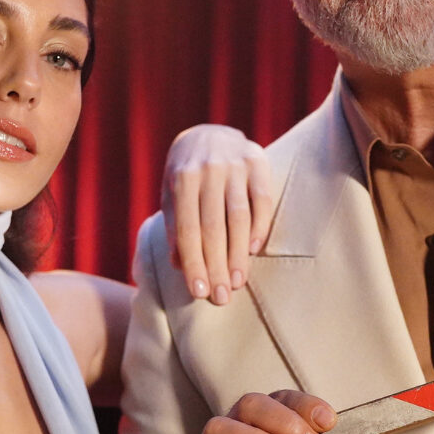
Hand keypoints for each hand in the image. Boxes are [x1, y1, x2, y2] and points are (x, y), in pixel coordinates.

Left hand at [161, 124, 272, 304]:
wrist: (208, 134)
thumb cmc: (185, 175)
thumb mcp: (171, 196)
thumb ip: (174, 227)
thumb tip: (180, 266)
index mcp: (182, 177)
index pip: (187, 229)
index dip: (193, 262)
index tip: (199, 292)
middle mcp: (208, 169)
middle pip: (213, 227)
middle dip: (216, 266)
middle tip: (221, 298)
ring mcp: (235, 164)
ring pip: (238, 217)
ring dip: (238, 254)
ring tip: (237, 283)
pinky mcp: (259, 161)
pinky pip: (262, 200)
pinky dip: (258, 227)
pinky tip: (252, 250)